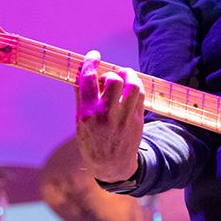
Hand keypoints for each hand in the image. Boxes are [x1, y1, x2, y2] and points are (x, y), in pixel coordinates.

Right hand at [75, 50, 144, 181]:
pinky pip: (140, 94)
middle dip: (112, 73)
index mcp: (87, 114)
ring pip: (132, 85)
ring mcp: (124, 118)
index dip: (90, 62)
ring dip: (128, 75)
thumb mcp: (80, 121)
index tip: (94, 55)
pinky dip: (136, 86)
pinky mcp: (137, 119)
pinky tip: (130, 88)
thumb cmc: (92, 141)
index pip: (88, 80)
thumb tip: (80, 72)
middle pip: (113, 80)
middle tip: (110, 77)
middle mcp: (106, 115)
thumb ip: (81, 97)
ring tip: (124, 76)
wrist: (112, 165)